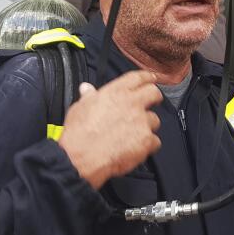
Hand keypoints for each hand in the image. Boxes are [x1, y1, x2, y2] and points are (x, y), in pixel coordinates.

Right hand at [58, 71, 161, 188]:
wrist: (81, 157)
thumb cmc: (78, 134)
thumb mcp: (80, 108)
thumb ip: (88, 96)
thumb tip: (87, 89)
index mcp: (116, 92)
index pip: (138, 77)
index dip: (147, 77)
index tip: (152, 78)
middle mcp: (132, 104)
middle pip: (154, 93)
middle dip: (154, 98)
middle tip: (151, 103)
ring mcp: (141, 122)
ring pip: (154, 120)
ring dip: (147, 126)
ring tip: (133, 134)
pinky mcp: (146, 140)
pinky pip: (155, 141)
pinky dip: (148, 146)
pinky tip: (136, 148)